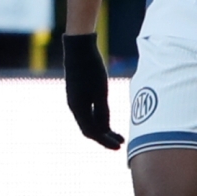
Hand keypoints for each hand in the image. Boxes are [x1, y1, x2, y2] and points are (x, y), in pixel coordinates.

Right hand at [62, 33, 122, 148]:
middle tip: (121, 143)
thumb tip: (106, 129)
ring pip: (89, 121)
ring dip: (103, 129)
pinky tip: (109, 120)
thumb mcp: (101, 91)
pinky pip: (89, 113)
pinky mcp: (79, 94)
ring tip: (119, 135)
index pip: (92, 132)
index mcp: (78, 108)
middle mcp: (75, 107)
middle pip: (89, 129)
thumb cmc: (91, 69)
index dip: (106, 141)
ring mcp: (76, 101)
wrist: (78, 49)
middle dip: (105, 138)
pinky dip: (100, 120)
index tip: (119, 147)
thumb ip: (103, 111)